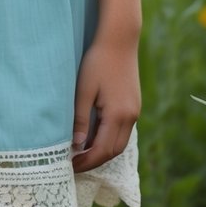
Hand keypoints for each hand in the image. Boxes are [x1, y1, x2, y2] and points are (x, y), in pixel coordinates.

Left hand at [72, 37, 140, 173]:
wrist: (119, 40)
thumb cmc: (98, 61)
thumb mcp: (84, 90)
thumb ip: (81, 119)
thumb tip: (77, 145)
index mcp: (118, 114)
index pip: (102, 150)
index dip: (86, 162)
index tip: (70, 166)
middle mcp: (130, 117)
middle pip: (114, 151)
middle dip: (95, 161)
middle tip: (75, 164)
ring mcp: (135, 111)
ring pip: (120, 142)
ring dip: (102, 151)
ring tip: (82, 152)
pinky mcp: (134, 105)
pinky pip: (123, 130)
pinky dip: (109, 138)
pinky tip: (95, 135)